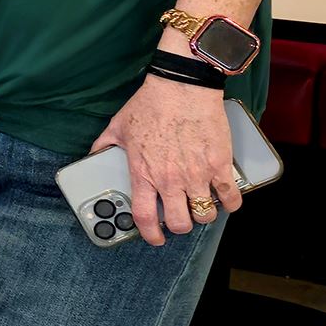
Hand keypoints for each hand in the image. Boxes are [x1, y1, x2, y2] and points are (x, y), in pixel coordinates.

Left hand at [91, 78, 237, 244]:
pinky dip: (230, 203)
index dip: (150, 235)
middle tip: (180, 218)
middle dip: (180, 226)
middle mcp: (170, 180)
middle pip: (180, 223)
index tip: (155, 238)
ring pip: (205, 214)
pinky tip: (225, 199)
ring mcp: (197, 174)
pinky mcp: (220, 165)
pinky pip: (231, 197)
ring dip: (204, 214)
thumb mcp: (117, 127)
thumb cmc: (150, 104)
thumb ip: (103, 146)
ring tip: (201, 206)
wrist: (182, 87)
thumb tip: (93, 155)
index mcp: (144, 174)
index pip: (145, 217)